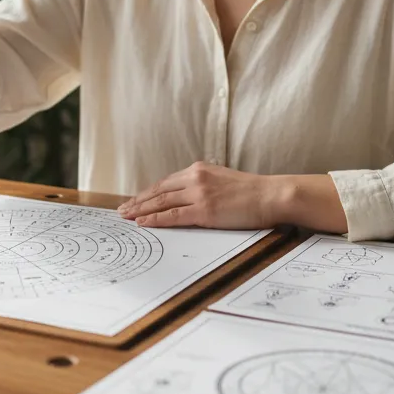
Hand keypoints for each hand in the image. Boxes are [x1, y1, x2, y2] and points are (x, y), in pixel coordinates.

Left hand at [117, 162, 279, 229]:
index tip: (135, 200)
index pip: (166, 182)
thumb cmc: (252, 192)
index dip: (148, 193)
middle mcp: (195, 177)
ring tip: (126, 216)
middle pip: (158, 191)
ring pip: (161, 202)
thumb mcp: (223, 180)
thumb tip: (189, 197)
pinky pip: (173, 216)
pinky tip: (143, 223)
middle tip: (122, 209)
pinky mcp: (204, 210)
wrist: (271, 195)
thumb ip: (204, 185)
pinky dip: (155, 220)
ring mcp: (199, 193)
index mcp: (199, 170)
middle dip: (138, 201)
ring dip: (141, 210)